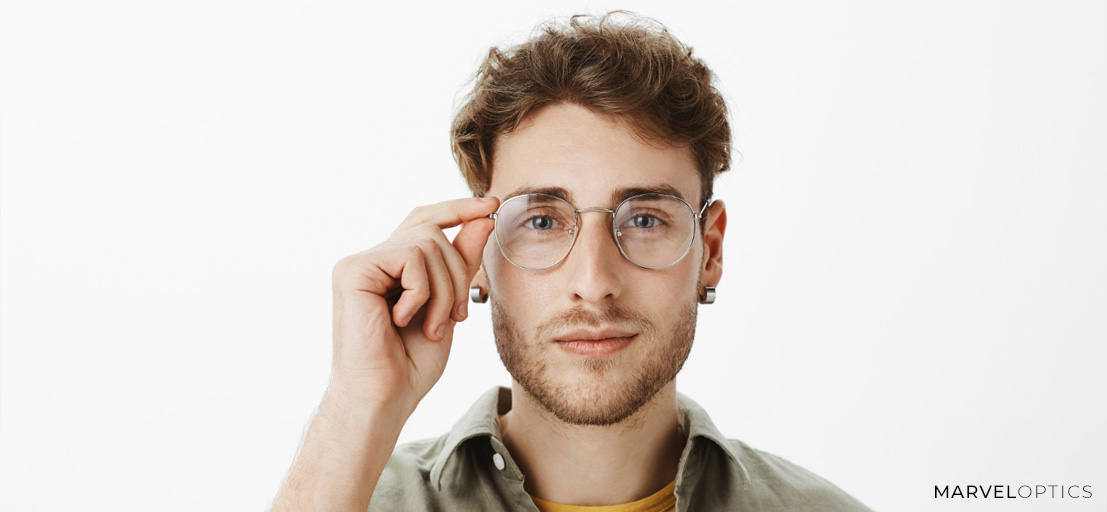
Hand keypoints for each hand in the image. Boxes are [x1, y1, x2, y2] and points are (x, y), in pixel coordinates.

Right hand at [328, 197, 498, 418]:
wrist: (383, 399)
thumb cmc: (410, 364)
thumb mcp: (448, 306)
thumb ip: (461, 262)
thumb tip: (482, 218)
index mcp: (391, 268)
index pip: (425, 222)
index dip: (458, 209)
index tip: (491, 204)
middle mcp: (371, 260)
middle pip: (433, 232)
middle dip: (458, 273)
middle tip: (457, 318)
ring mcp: (358, 263)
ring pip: (427, 244)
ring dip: (443, 291)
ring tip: (432, 326)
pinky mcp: (352, 271)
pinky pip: (410, 258)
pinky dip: (421, 293)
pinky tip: (402, 320)